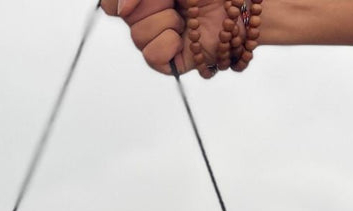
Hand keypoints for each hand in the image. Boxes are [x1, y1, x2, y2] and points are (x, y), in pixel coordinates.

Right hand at [99, 0, 225, 74]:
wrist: (241, 7)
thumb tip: (120, 10)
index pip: (111, 4)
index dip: (117, 0)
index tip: (133, 0)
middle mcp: (148, 17)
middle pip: (124, 16)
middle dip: (153, 4)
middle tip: (177, 2)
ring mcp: (158, 40)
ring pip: (137, 36)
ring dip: (166, 22)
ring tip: (187, 19)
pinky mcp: (169, 62)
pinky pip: (152, 56)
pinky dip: (168, 43)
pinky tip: (183, 38)